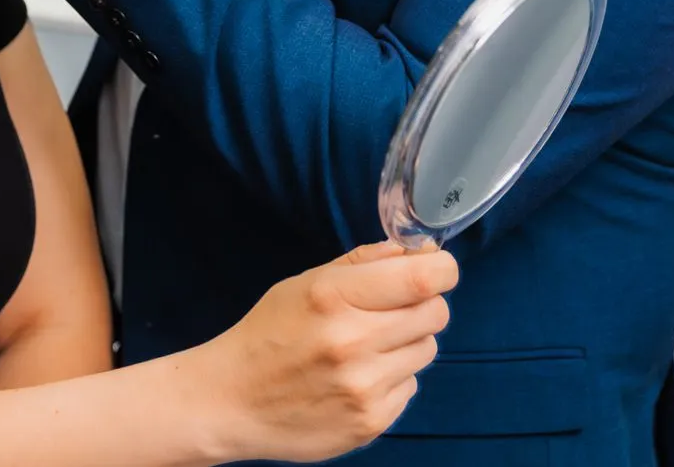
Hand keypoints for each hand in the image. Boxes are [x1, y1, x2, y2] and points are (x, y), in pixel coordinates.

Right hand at [196, 241, 456, 463]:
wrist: (231, 401)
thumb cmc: (268, 334)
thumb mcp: (304, 283)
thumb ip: (362, 263)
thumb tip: (417, 251)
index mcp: (334, 297)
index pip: (424, 278)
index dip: (441, 269)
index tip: (436, 269)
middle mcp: (353, 342)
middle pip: (435, 313)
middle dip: (422, 304)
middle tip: (392, 309)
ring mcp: (364, 387)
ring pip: (427, 350)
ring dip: (406, 343)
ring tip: (367, 347)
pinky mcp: (371, 422)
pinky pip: (410, 387)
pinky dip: (392, 379)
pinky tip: (357, 378)